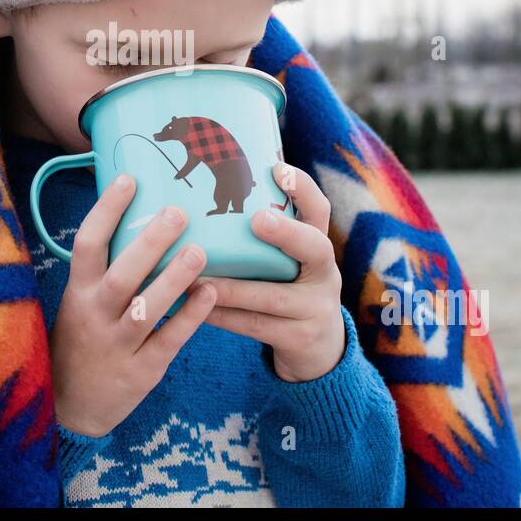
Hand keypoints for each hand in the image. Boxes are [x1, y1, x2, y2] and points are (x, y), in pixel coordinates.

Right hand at [50, 173, 218, 437]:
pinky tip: (211, 294)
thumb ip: (102, 269)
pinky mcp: (141, 370)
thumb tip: (136, 215)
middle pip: (121, 274)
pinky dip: (190, 317)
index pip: (87, 244)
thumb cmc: (81, 340)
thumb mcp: (79, 302)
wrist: (70, 406)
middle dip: (149, 243)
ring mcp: (117, 344)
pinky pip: (169, 340)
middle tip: (178, 213)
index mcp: (78, 292)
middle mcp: (94, 315)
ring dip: (174, 279)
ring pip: (145, 308)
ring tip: (201, 252)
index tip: (129, 180)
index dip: (106, 211)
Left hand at [197, 161, 345, 382]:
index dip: (303, 188)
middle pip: (314, 248)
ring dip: (232, 287)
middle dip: (286, 232)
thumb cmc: (286, 292)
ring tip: (196, 277)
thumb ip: (263, 240)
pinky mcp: (299, 339)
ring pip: (272, 295)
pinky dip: (223, 317)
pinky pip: (256, 326)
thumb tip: (210, 192)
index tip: (277, 168)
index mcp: (317, 247)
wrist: (318, 353)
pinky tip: (196, 309)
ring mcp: (316, 309)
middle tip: (256, 220)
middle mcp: (324, 274)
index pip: (319, 210)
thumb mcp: (287, 264)